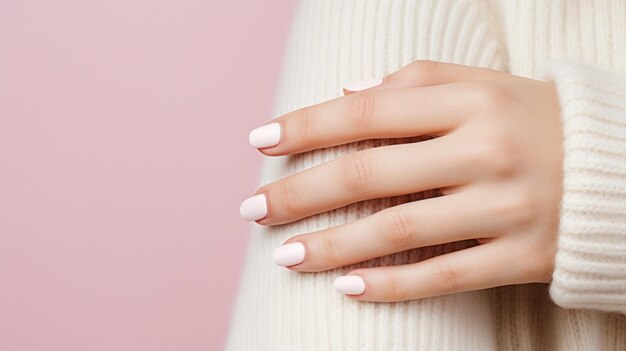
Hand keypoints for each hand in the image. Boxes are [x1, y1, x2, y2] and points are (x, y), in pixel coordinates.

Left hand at [240, 61, 562, 301]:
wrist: (620, 168)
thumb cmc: (535, 119)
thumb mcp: (483, 84)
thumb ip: (418, 82)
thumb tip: (347, 93)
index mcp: (470, 100)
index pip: (367, 111)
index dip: (306, 125)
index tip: (260, 141)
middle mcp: (485, 149)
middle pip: (369, 172)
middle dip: (300, 191)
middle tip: (253, 208)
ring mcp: (504, 206)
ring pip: (397, 230)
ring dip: (331, 244)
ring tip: (285, 254)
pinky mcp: (520, 254)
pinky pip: (442, 275)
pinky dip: (389, 284)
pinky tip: (345, 286)